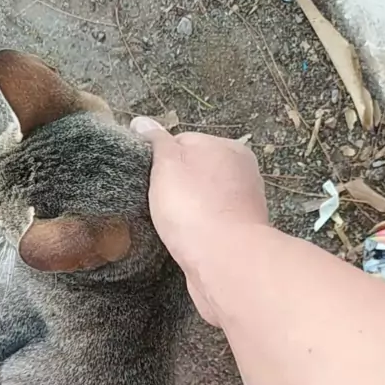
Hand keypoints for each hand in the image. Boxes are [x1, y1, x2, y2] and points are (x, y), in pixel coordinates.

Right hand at [130, 117, 268, 323]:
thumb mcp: (167, 163)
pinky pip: (209, 228)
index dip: (161, 158)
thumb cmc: (194, 207)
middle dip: (175, 187)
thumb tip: (142, 122)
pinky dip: (195, 234)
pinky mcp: (237, 239)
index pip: (186, 142)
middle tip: (155, 203)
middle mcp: (242, 175)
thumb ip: (156, 142)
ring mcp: (242, 209)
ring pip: (202, 203)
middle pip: (196, 173)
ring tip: (168, 225)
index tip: (147, 176)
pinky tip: (183, 242)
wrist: (224, 262)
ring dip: (185, 213)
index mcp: (229, 148)